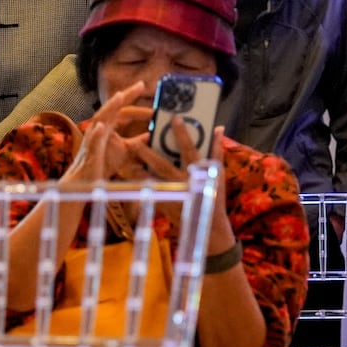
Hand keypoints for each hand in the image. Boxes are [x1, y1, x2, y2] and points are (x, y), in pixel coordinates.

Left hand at [117, 96, 238, 254]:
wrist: (209, 227)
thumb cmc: (215, 196)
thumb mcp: (218, 173)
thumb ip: (216, 150)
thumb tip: (218, 128)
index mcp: (199, 173)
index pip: (189, 149)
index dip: (182, 134)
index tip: (174, 118)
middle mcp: (184, 183)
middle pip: (163, 166)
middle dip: (149, 154)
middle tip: (136, 142)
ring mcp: (174, 195)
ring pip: (151, 180)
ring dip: (138, 169)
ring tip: (128, 157)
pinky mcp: (165, 205)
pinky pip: (148, 191)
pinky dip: (138, 182)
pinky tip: (129, 173)